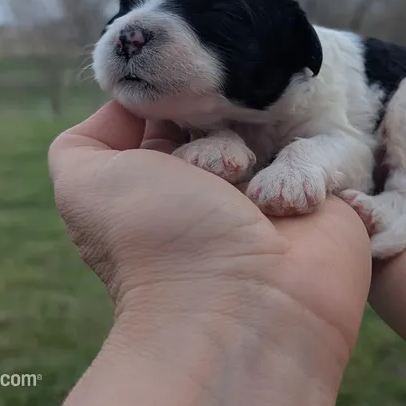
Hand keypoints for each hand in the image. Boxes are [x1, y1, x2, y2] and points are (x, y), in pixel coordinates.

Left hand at [47, 101, 371, 405]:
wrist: (242, 307)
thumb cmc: (159, 241)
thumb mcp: (86, 186)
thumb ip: (82, 144)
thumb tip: (127, 111)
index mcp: (162, 177)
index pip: (172, 109)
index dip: (173, 98)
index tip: (180, 109)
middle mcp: (214, 184)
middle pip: (225, 113)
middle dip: (220, 128)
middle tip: (219, 167)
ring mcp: (268, 192)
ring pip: (274, 129)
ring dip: (264, 154)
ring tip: (252, 195)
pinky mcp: (318, 202)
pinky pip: (323, 158)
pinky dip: (306, 173)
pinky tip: (288, 206)